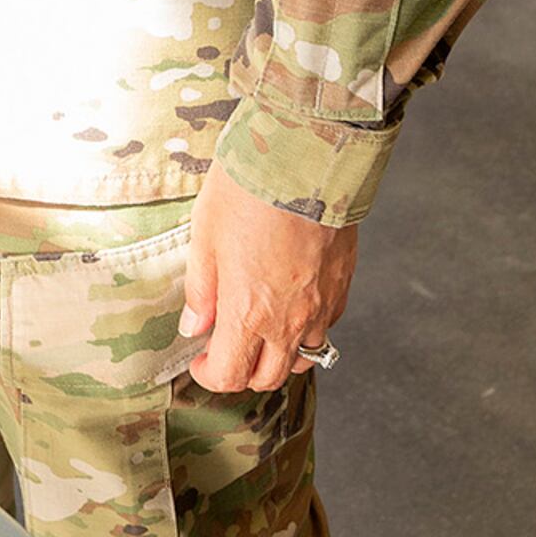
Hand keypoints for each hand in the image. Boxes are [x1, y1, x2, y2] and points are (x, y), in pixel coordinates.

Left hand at [180, 159, 356, 392]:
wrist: (304, 159)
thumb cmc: (249, 191)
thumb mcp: (205, 235)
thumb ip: (201, 289)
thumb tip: (194, 325)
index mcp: (248, 312)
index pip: (230, 375)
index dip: (210, 375)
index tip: (200, 360)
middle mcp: (289, 320)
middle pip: (267, 377)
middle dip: (242, 371)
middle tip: (225, 346)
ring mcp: (320, 307)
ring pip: (301, 358)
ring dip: (277, 355)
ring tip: (259, 329)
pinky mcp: (341, 288)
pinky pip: (324, 328)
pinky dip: (305, 330)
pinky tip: (290, 304)